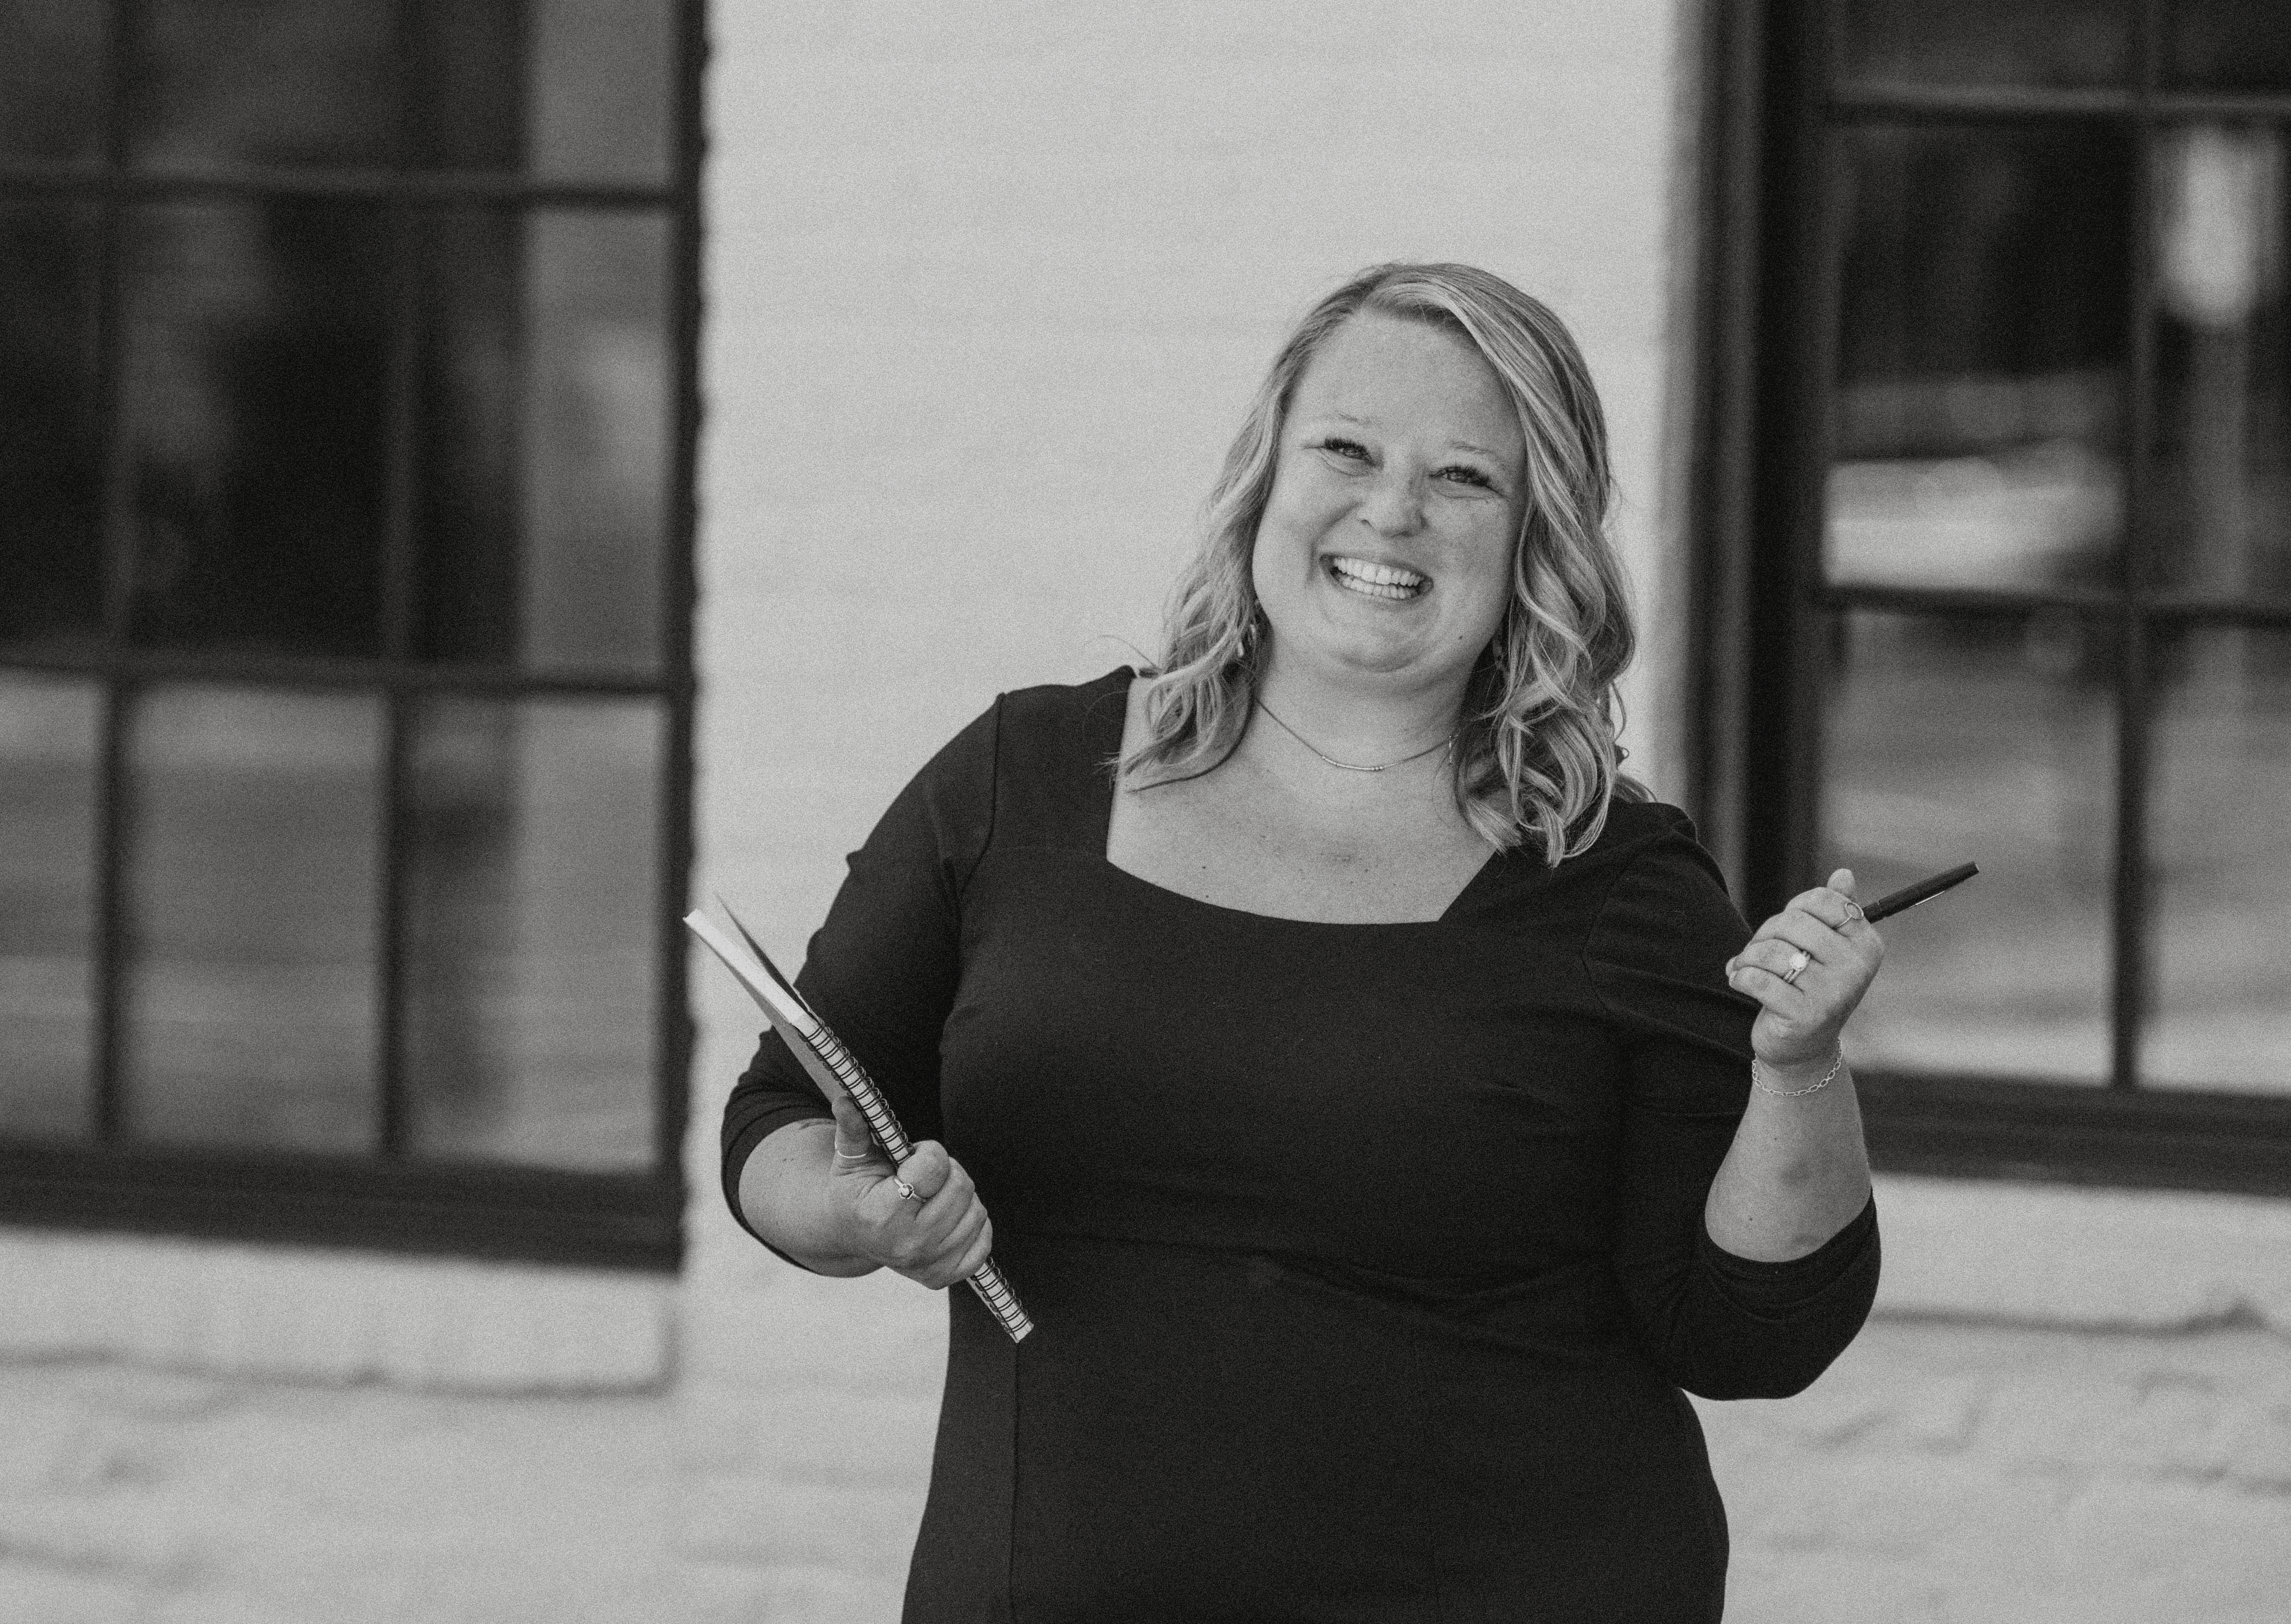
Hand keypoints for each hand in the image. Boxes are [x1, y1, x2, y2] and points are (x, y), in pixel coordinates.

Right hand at [824, 1086, 995, 1289]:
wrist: (851, 1232)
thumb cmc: (854, 1190)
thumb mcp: (851, 1158)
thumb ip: (854, 1127)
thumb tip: (847, 1098)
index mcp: (880, 1215)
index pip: (935, 1165)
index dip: (927, 1151)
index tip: (911, 1156)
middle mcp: (906, 1245)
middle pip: (961, 1187)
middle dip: (947, 1170)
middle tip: (924, 1174)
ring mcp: (927, 1265)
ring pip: (976, 1211)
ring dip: (959, 1196)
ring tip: (932, 1195)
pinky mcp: (944, 1277)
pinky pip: (984, 1241)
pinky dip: (972, 1224)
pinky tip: (946, 1217)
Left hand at [1724, 868, 1884, 1073]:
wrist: (1801, 1047)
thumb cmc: (1810, 987)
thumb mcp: (1826, 948)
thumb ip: (1835, 910)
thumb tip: (1844, 874)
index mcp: (1866, 944)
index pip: (1821, 900)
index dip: (1793, 909)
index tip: (1788, 930)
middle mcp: (1856, 968)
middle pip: (1793, 922)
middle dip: (1766, 934)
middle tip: (1758, 953)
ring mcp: (1833, 994)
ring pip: (1772, 951)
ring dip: (1747, 957)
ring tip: (1746, 968)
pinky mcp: (1804, 1016)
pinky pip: (1757, 979)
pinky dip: (1739, 977)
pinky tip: (1739, 982)